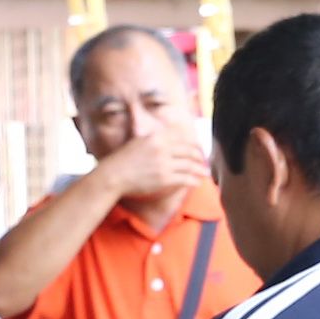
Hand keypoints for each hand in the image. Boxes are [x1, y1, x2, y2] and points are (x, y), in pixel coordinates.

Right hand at [85, 120, 210, 206]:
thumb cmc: (124, 160)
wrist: (114, 175)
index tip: (198, 149)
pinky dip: (194, 180)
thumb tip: (166, 136)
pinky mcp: (165, 178)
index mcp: (157, 137)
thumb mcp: (139, 141)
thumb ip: (154, 138)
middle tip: (204, 161)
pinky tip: (197, 182)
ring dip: (200, 170)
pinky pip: (185, 179)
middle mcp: (163, 148)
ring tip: (205, 173)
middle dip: (199, 157)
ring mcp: (164, 163)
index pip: (182, 139)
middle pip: (189, 151)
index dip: (193, 145)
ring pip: (190, 165)